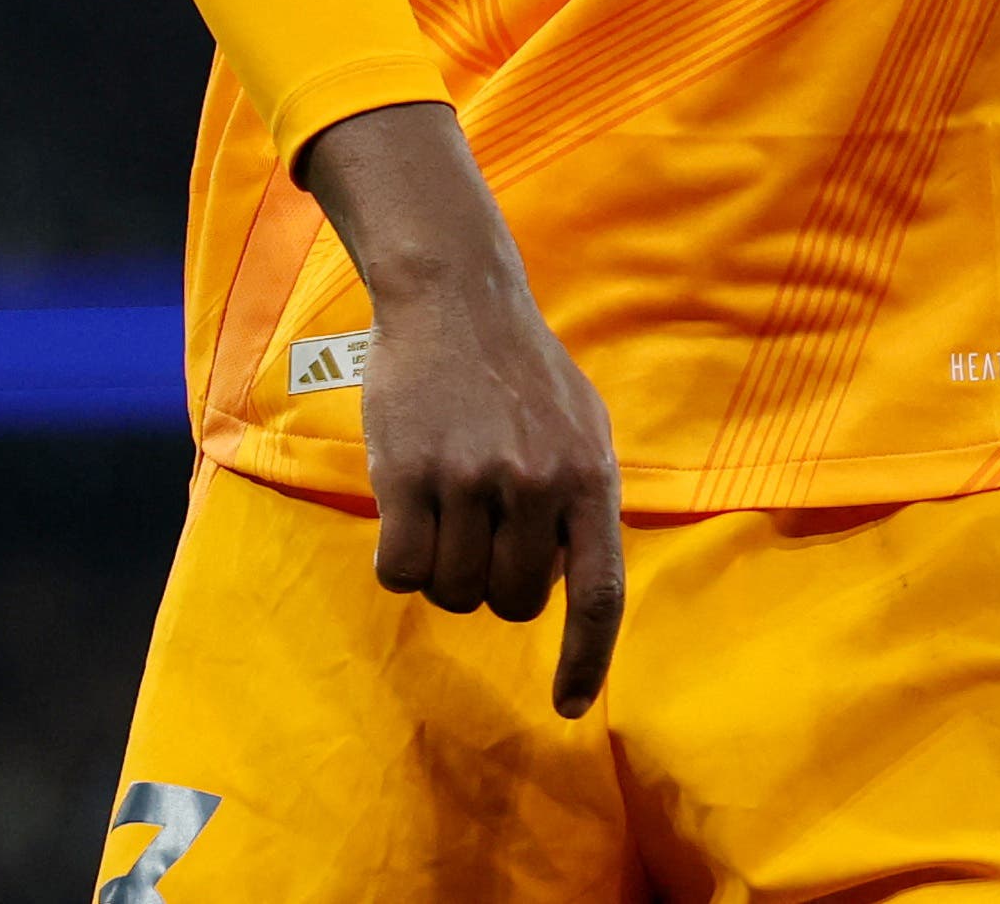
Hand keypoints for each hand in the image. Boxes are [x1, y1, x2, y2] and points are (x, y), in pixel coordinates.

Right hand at [301, 103, 624, 718]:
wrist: (455, 294)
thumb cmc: (521, 370)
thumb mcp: (582, 426)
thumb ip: (585, 504)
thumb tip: (578, 586)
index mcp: (590, 475)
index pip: (601, 594)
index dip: (586, 660)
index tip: (567, 704)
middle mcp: (537, 481)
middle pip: (512, 602)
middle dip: (493, 585)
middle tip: (481, 533)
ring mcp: (471, 478)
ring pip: (452, 591)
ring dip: (443, 570)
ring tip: (445, 510)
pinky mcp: (407, 473)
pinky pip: (400, 571)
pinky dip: (399, 561)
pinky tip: (405, 515)